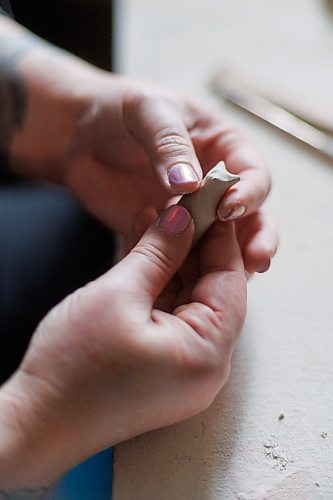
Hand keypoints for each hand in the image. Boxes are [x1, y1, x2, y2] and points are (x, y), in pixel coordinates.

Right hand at [0, 205, 245, 488]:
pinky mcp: (165, 366)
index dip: (219, 235)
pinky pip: (172, 316)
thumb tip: (183, 219)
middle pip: (212, 289)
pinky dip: (162, 285)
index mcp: (207, 354)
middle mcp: (206, 366)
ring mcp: (185, 369)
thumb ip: (158, 252)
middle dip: (194, 245)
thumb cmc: (72, 370)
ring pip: (190, 300)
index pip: (229, 280)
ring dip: (175, 261)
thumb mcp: (118, 295)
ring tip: (160, 220)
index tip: (210, 200)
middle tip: (180, 207)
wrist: (37, 422)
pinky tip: (149, 252)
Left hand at [61, 74, 276, 271]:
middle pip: (250, 214)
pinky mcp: (168, 234)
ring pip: (223, 242)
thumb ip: (169, 144)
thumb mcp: (147, 111)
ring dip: (230, 261)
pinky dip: (190, 269)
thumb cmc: (117, 111)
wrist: (77, 136)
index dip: (249, 192)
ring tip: (232, 279)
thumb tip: (191, 184)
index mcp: (221, 146)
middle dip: (257, 237)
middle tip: (255, 258)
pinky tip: (184, 280)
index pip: (251, 173)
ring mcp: (192, 212)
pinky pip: (185, 255)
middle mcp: (214, 183)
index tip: (230, 208)